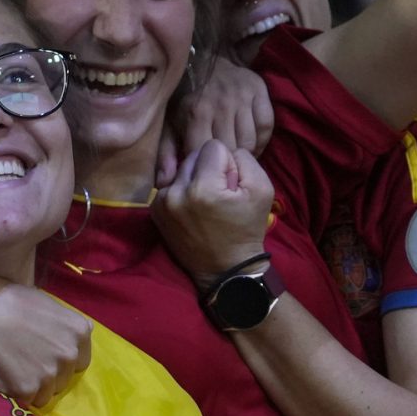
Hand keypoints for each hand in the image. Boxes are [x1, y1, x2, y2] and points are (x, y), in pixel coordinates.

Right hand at [0, 274, 93, 405]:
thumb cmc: (0, 298)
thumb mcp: (42, 302)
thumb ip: (60, 323)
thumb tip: (69, 335)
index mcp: (78, 330)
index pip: (80, 360)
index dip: (59, 359)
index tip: (41, 354)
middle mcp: (69, 353)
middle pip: (64, 378)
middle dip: (46, 373)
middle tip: (21, 359)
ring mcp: (49, 373)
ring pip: (46, 393)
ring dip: (31, 385)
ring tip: (9, 367)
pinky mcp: (26, 389)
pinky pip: (26, 401)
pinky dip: (14, 393)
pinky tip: (1, 374)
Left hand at [153, 140, 276, 286]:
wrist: (225, 269)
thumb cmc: (246, 229)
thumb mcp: (261, 189)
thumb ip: (244, 158)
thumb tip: (225, 151)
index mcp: (202, 188)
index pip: (213, 146)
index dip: (228, 163)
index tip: (231, 185)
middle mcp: (175, 193)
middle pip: (194, 155)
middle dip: (209, 169)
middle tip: (220, 195)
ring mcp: (161, 203)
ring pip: (181, 168)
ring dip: (195, 179)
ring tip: (207, 203)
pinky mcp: (154, 210)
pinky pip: (171, 184)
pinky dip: (183, 191)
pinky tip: (194, 208)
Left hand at [159, 58, 274, 187]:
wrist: (204, 59)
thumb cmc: (184, 98)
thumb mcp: (169, 123)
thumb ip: (166, 154)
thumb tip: (163, 183)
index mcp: (196, 113)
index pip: (206, 155)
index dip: (207, 169)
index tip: (206, 173)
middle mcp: (220, 103)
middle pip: (231, 150)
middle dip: (227, 164)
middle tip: (224, 168)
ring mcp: (242, 96)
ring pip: (251, 141)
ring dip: (245, 154)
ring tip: (237, 157)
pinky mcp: (259, 90)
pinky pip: (267, 125)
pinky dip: (262, 140)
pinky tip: (252, 144)